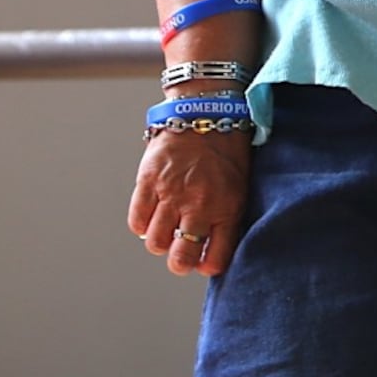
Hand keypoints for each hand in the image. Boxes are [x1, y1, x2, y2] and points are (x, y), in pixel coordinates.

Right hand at [127, 125, 250, 277]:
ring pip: (156, 243)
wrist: (207, 110)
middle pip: (181, 259)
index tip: (204, 262)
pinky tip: (152, 214)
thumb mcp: (239, 186)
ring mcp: (172, 193)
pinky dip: (142, 224)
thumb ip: (226, 218)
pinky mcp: (148, 181)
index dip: (207, 266)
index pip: (215, 258)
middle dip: (179, 263)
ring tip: (166, 227)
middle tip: (180, 254)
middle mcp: (199, 204)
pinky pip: (137, 221)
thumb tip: (212, 250)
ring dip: (160, 241)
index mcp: (227, 208)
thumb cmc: (227, 149)